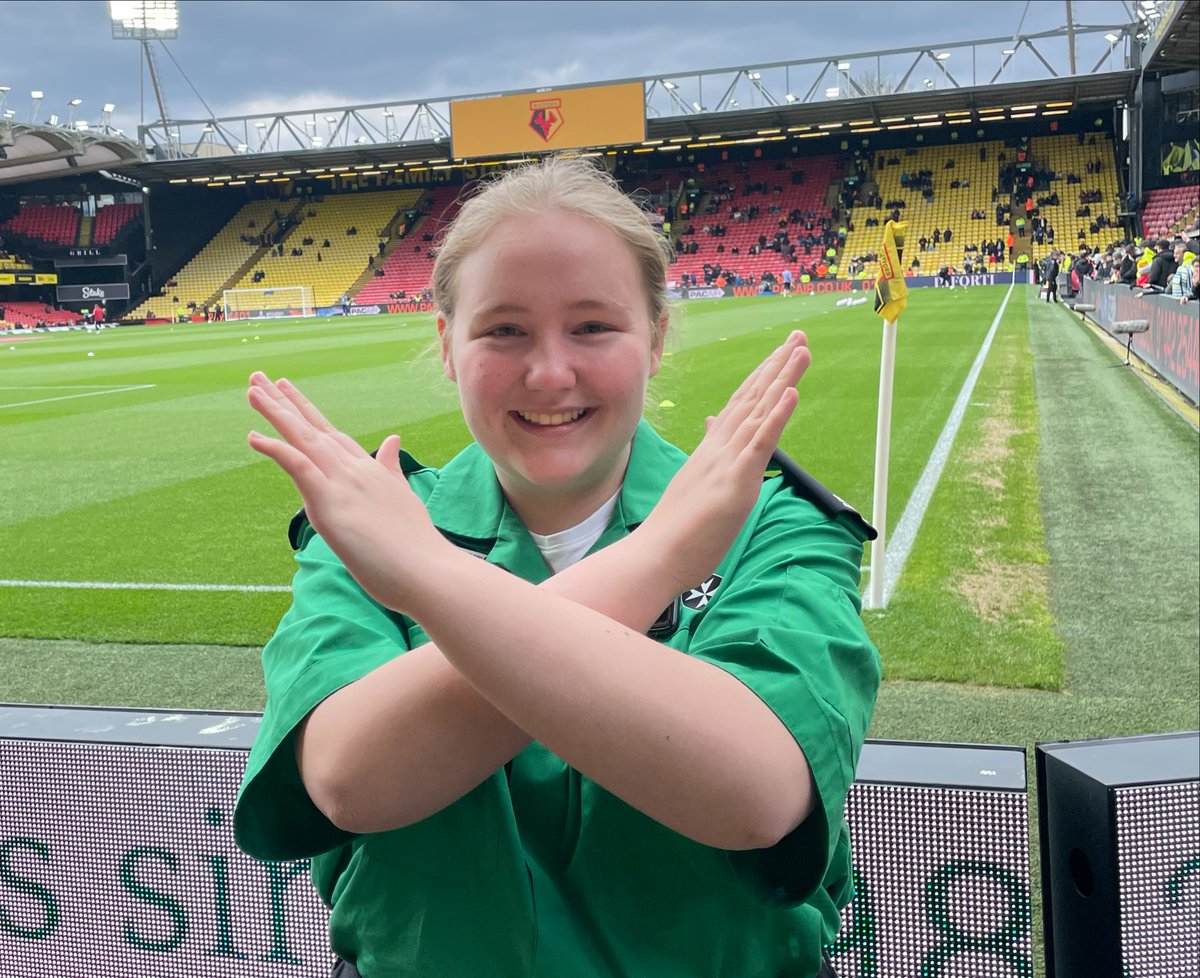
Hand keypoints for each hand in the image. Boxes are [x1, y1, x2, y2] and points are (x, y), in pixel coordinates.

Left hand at [246, 372, 447, 609]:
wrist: (429, 571)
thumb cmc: (417, 547)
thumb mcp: (403, 499)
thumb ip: (392, 469)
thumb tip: (393, 441)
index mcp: (371, 472)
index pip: (334, 435)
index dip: (309, 413)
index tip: (288, 391)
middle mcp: (357, 470)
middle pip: (314, 429)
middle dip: (285, 402)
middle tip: (260, 377)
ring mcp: (344, 483)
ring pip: (304, 438)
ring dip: (275, 413)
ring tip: (252, 389)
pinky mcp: (331, 502)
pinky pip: (299, 466)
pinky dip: (276, 449)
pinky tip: (253, 436)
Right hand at [637, 331, 809, 593]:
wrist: (655, 554)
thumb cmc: (675, 530)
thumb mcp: (696, 483)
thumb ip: (708, 454)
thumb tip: (712, 425)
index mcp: (712, 450)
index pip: (741, 404)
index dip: (763, 377)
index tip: (781, 353)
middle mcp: (719, 447)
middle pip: (753, 397)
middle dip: (778, 365)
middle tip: (799, 336)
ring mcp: (726, 461)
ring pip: (759, 411)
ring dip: (783, 377)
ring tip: (801, 350)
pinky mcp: (735, 481)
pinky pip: (760, 443)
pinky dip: (778, 415)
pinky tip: (792, 392)